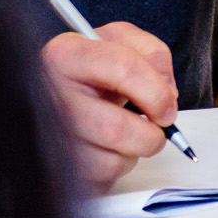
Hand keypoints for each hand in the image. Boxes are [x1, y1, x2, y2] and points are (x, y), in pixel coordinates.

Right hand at [42, 21, 178, 188]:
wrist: (59, 88)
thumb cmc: (95, 66)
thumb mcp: (123, 40)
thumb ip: (153, 54)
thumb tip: (167, 93)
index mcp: (65, 55)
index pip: (124, 69)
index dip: (157, 91)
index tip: (168, 104)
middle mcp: (49, 96)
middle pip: (114, 129)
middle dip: (150, 134)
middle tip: (158, 124)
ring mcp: (49, 137)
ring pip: (110, 161)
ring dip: (135, 150)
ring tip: (130, 130)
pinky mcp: (56, 169)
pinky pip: (101, 177)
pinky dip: (120, 164)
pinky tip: (111, 144)